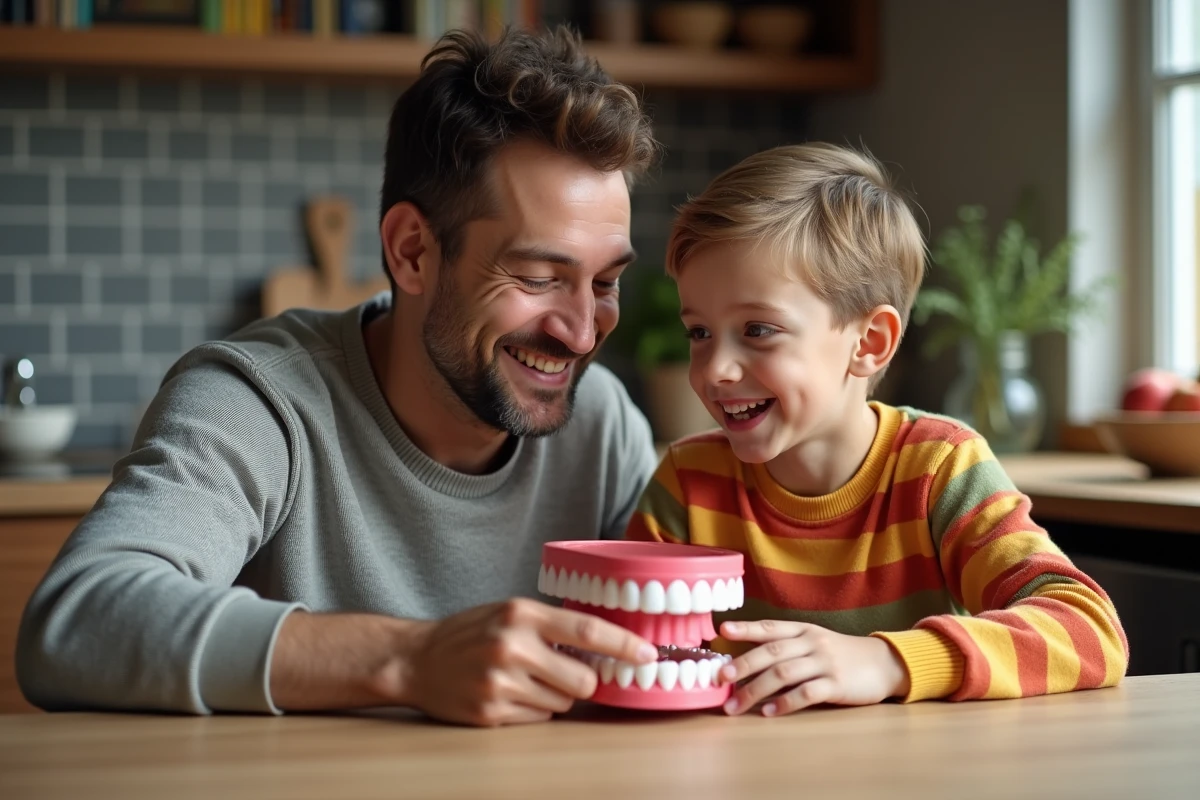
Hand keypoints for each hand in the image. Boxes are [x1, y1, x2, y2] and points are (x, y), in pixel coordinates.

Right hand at [404, 598, 657, 726]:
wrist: (415, 659)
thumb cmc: (470, 632)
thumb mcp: (509, 612)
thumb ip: (551, 624)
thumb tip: (605, 644)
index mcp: (521, 614)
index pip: (588, 631)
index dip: (624, 644)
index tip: (648, 654)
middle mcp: (512, 647)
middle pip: (583, 680)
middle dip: (585, 681)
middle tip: (566, 671)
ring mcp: (500, 683)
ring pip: (562, 703)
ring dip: (554, 695)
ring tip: (525, 679)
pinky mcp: (491, 713)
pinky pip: (538, 718)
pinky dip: (533, 710)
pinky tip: (509, 694)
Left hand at [717, 620, 909, 716]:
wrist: (884, 663)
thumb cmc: (841, 654)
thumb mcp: (815, 641)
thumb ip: (786, 647)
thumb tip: (746, 660)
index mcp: (803, 630)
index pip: (769, 628)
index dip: (745, 629)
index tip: (722, 631)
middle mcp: (812, 643)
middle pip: (771, 652)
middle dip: (743, 665)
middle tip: (721, 677)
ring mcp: (825, 663)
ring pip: (783, 674)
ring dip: (755, 690)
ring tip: (735, 705)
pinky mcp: (837, 684)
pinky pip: (806, 693)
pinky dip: (785, 703)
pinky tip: (770, 712)